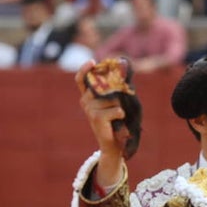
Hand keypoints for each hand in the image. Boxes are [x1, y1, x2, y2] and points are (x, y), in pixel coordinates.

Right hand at [76, 60, 126, 188]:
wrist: (113, 144)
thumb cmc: (116, 121)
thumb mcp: (113, 102)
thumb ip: (114, 89)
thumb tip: (125, 72)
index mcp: (87, 96)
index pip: (81, 79)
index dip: (85, 69)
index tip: (93, 62)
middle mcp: (85, 101)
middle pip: (104, 87)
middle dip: (116, 93)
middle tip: (119, 103)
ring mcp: (89, 109)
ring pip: (113, 99)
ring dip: (119, 106)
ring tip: (116, 117)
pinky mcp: (97, 117)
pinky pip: (116, 110)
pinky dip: (121, 114)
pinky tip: (117, 121)